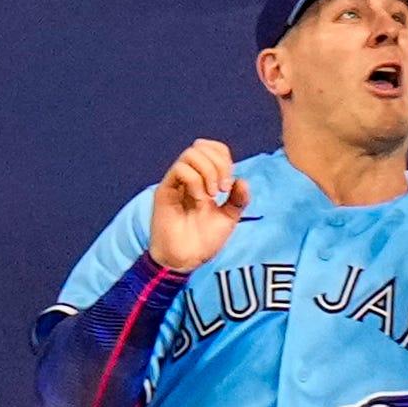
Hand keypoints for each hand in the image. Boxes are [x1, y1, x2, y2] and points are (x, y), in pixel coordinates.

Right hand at [148, 138, 250, 272]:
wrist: (186, 260)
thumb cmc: (203, 241)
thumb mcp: (228, 219)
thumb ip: (238, 200)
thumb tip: (242, 180)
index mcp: (203, 179)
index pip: (212, 149)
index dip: (223, 158)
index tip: (229, 185)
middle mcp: (188, 177)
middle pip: (201, 146)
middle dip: (218, 164)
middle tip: (222, 189)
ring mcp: (175, 182)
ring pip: (191, 154)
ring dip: (207, 171)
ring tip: (211, 195)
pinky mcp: (165, 191)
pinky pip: (180, 169)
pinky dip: (195, 180)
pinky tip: (199, 199)